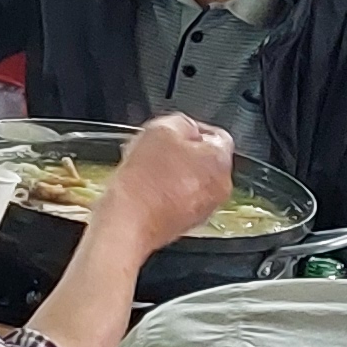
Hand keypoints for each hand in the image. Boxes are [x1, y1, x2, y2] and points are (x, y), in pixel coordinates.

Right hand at [93, 113, 235, 255]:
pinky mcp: (186, 223)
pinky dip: (166, 193)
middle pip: (204, 159)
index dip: (189, 129)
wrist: (127, 223)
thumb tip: (187, 128)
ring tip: (145, 172)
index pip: (215, 134)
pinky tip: (144, 190)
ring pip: (192, 180)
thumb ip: (182, 122)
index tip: (170, 132)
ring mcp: (204, 208)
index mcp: (219, 160)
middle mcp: (219, 187)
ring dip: (172, 173)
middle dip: (180, 152)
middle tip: (154, 151)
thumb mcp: (161, 129)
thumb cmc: (143, 181)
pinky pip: (180, 199)